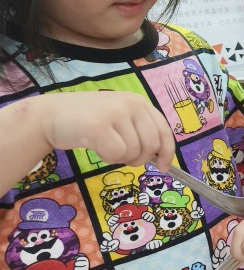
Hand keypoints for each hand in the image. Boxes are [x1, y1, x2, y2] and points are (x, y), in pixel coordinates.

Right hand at [41, 91, 175, 169]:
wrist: (50, 115)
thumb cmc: (86, 120)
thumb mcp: (119, 118)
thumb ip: (139, 130)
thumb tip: (161, 157)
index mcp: (139, 102)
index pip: (164, 130)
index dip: (167, 152)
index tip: (164, 167)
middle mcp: (131, 103)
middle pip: (151, 146)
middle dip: (139, 158)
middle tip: (121, 156)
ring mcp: (115, 113)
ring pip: (133, 152)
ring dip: (119, 157)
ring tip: (104, 145)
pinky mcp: (99, 126)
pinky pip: (116, 155)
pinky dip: (107, 158)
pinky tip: (95, 146)